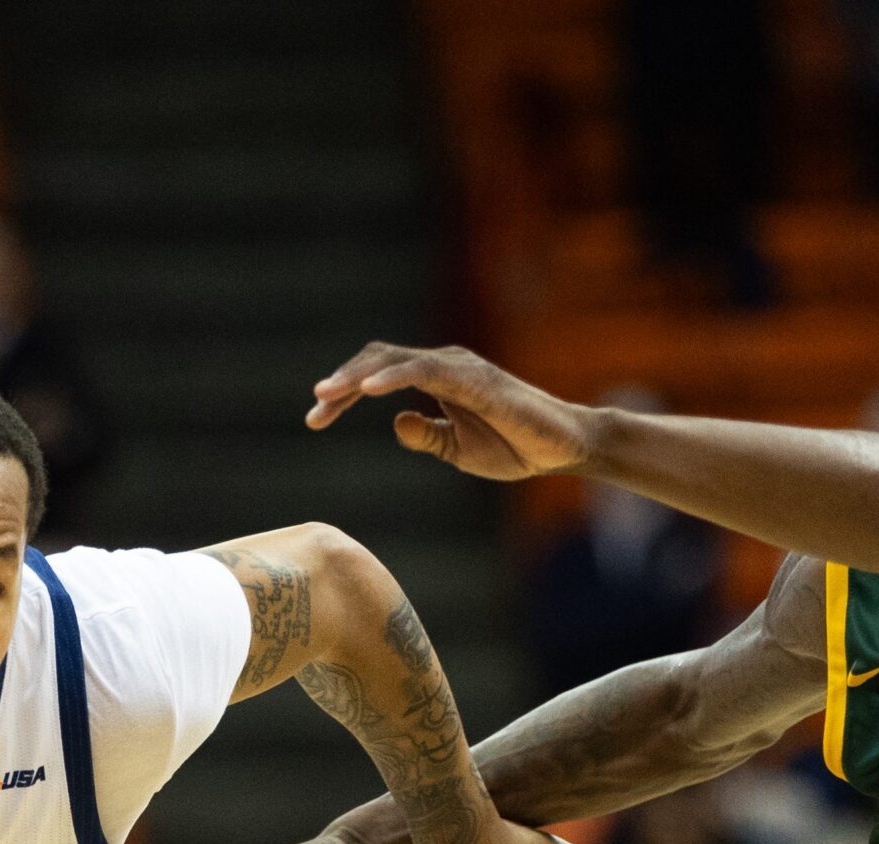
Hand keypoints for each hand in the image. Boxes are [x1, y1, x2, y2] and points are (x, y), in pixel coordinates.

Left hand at [307, 343, 596, 480]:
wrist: (563, 449)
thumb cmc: (516, 446)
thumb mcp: (458, 449)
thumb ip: (426, 435)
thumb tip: (395, 423)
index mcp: (439, 378)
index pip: (379, 374)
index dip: (345, 392)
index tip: (316, 419)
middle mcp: (446, 364)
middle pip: (379, 360)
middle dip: (342, 384)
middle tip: (314, 410)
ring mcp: (461, 368)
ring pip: (396, 361)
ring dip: (357, 378)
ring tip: (327, 396)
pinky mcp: (476, 379)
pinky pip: (426, 372)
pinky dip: (394, 377)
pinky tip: (368, 391)